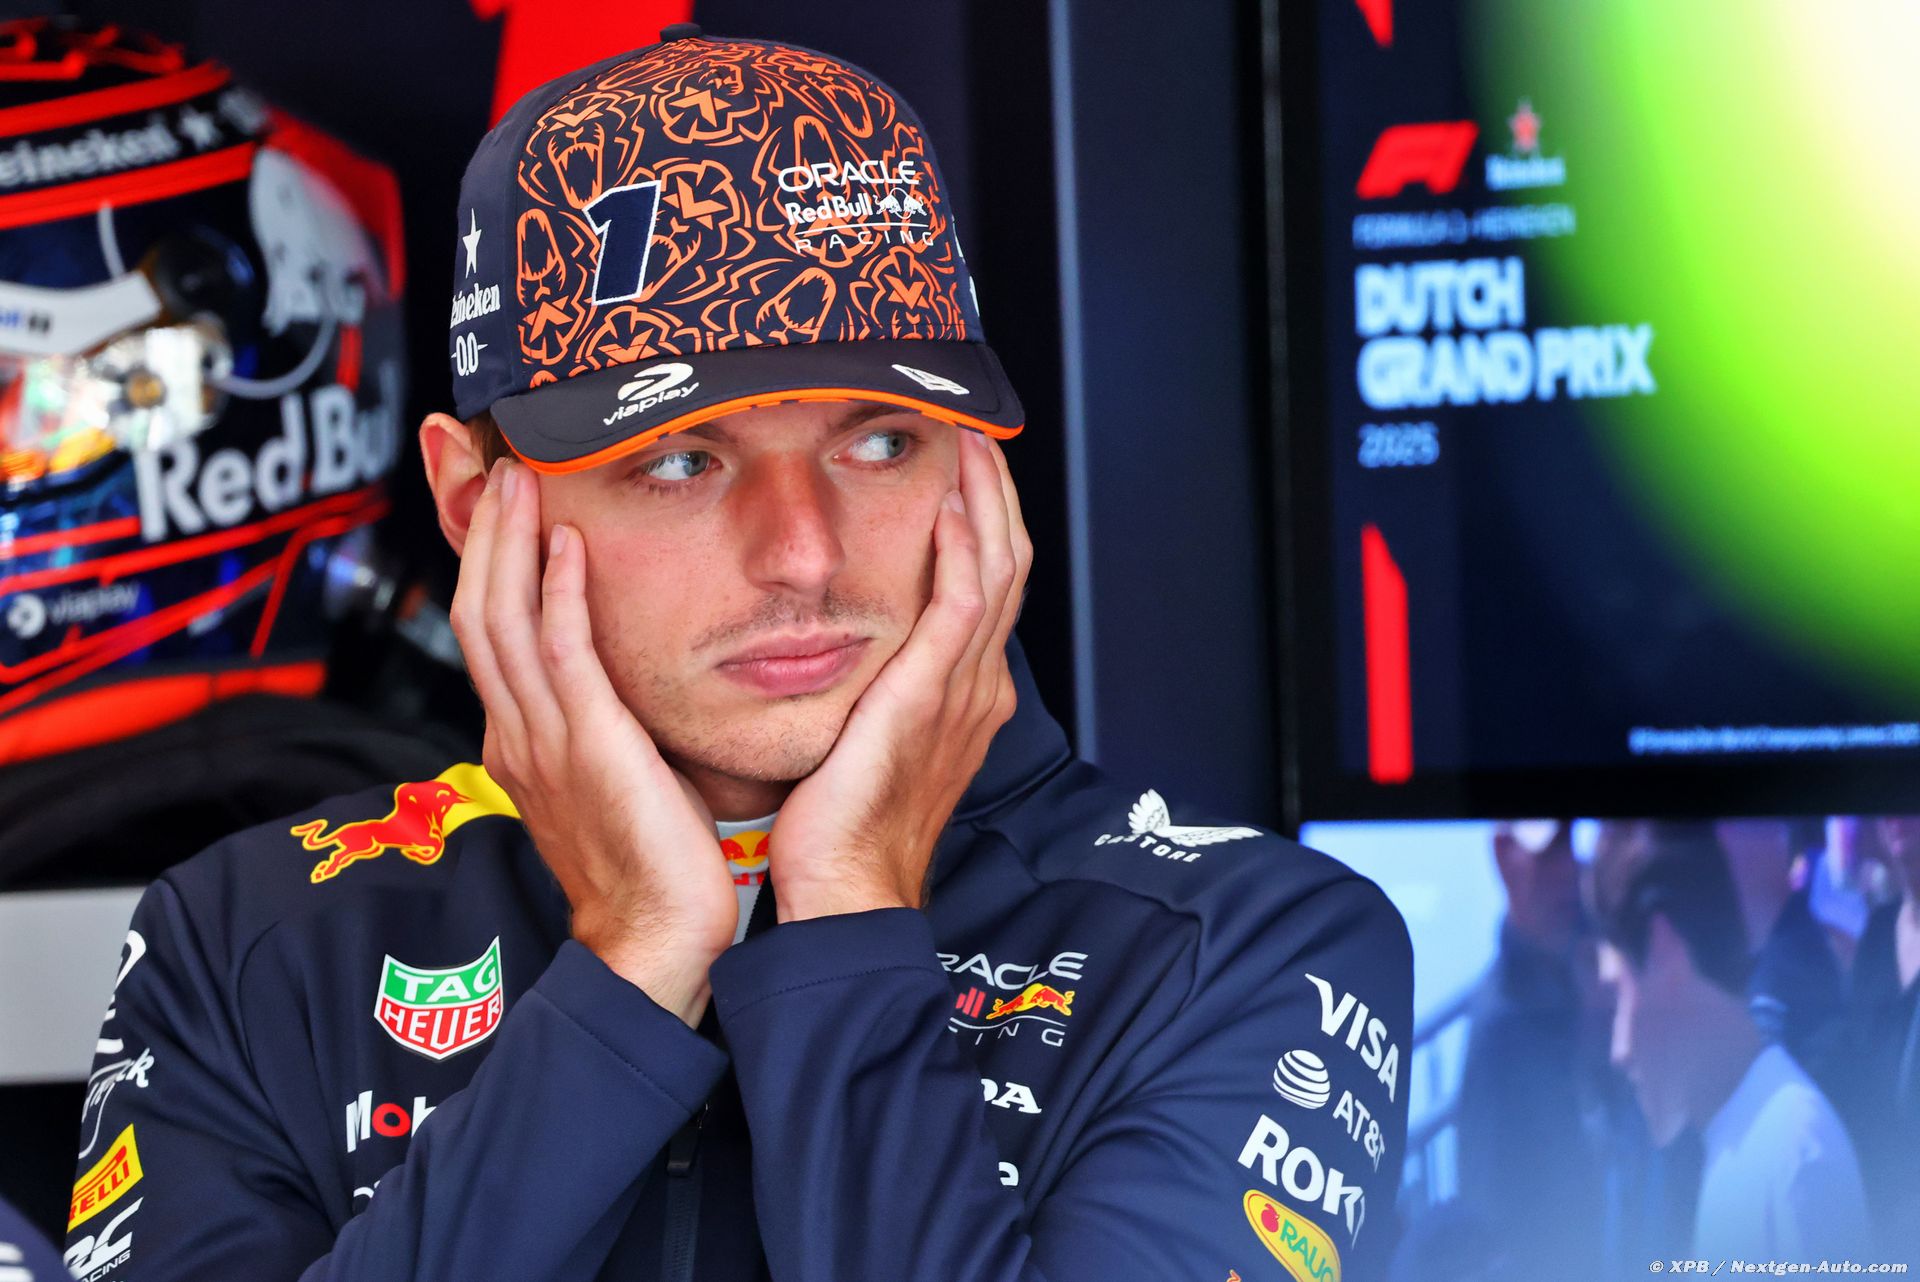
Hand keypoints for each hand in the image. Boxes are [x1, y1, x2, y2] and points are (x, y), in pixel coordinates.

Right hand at [450, 458, 737, 1023]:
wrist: (656, 941)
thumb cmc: (654, 864)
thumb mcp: (617, 777)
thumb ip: (606, 724)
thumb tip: (624, 682)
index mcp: (523, 741)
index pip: (492, 633)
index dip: (492, 564)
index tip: (506, 508)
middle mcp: (518, 734)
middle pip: (479, 612)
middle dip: (485, 535)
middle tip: (498, 466)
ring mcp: (542, 741)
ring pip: (502, 621)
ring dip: (508, 543)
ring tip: (520, 480)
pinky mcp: (586, 747)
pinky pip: (559, 656)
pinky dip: (554, 594)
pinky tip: (564, 545)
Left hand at [769, 429, 1031, 921]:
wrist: (848, 890)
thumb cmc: (842, 827)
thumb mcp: (866, 742)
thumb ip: (873, 689)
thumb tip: (842, 651)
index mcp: (965, 696)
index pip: (992, 586)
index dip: (986, 522)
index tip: (963, 470)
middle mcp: (977, 686)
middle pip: (1011, 565)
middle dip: (997, 494)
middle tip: (977, 433)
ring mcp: (963, 691)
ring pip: (999, 571)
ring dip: (987, 500)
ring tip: (971, 443)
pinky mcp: (930, 697)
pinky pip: (964, 605)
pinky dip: (966, 549)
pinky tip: (951, 505)